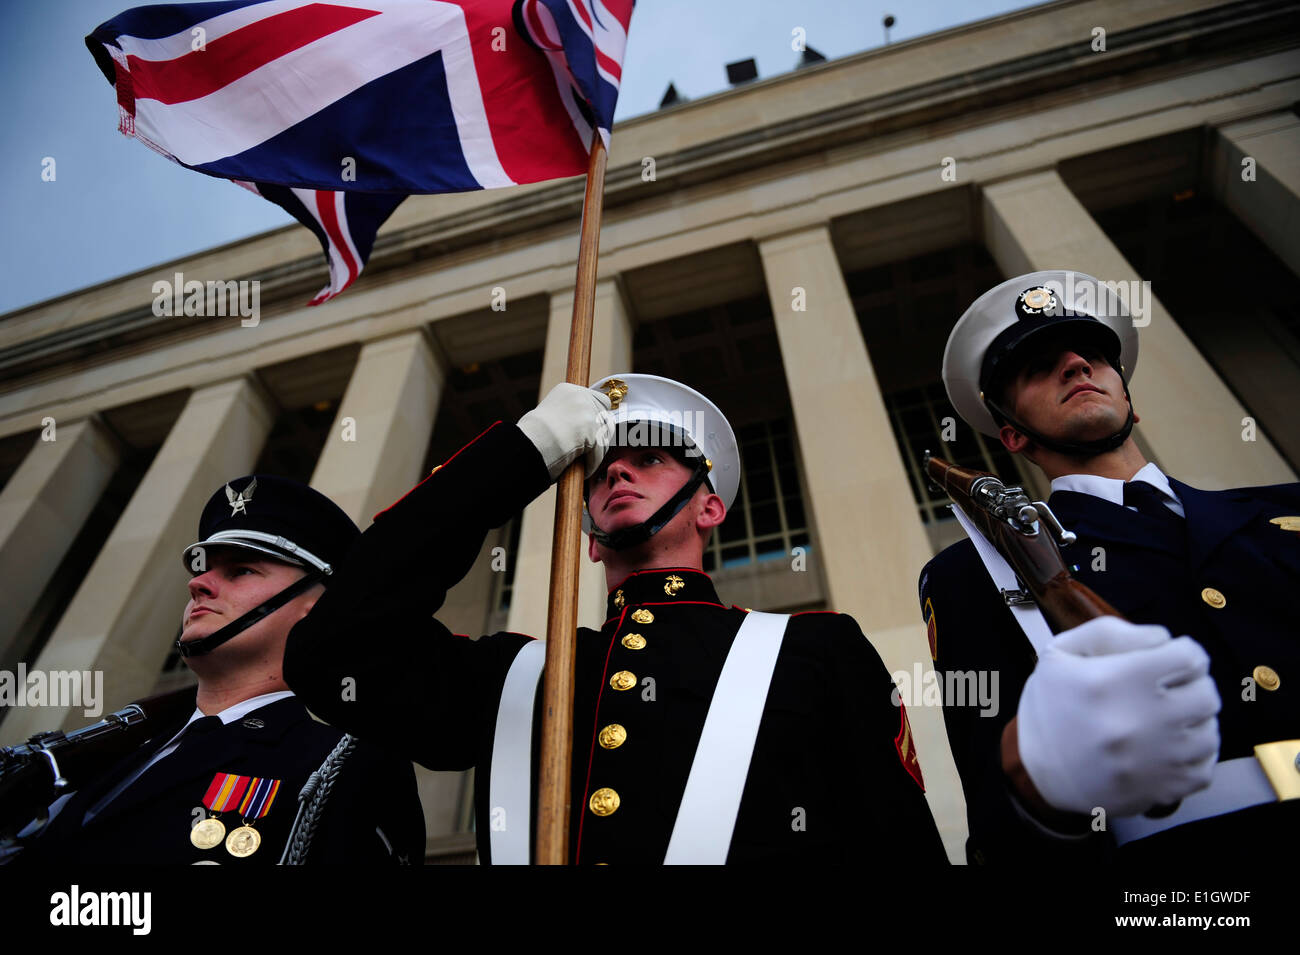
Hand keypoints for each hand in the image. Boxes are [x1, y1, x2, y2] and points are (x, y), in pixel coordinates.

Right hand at [517, 383, 612, 480]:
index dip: (595, 414)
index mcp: (568, 390)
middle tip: (592, 446)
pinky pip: (599, 451)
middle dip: (600, 430)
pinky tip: (585, 470)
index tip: (591, 427)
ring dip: (597, 449)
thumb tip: (577, 427)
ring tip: (586, 460)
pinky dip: (593, 463)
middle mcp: (580, 397)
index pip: (595, 398)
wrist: (531, 443)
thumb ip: (566, 414)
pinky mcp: (593, 431)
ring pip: (604, 434)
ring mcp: (588, 413)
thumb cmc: (531, 435)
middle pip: (604, 413)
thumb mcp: (547, 414)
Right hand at [1013, 616, 1219, 816]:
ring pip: (1210, 731)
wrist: (1036, 772)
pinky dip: (1194, 753)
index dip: (1181, 652)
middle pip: (1207, 693)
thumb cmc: (1050, 705)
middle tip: (1169, 688)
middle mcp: (1142, 721)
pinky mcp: (1164, 789)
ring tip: (1168, 718)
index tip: (1166, 659)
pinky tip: (1169, 746)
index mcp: (1116, 681)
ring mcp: (1156, 760)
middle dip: (1191, 685)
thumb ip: (1110, 632)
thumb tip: (1164, 639)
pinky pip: (1205, 765)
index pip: (1189, 657)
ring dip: (1194, 720)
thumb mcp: (1060, 653)